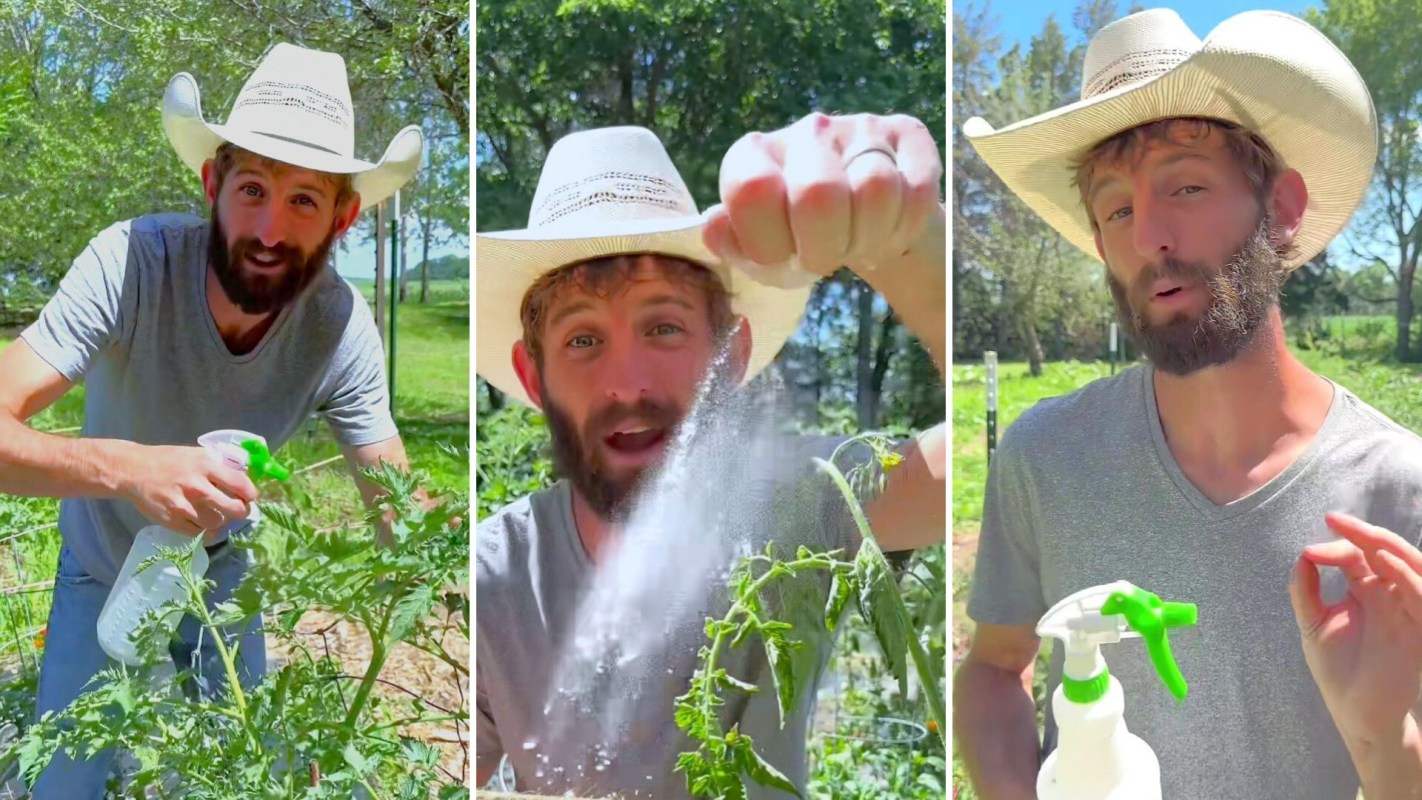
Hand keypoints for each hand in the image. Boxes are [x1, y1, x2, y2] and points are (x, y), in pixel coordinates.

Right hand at [119, 445, 257, 536]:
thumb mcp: (197, 455)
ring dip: (221, 521)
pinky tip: (205, 525)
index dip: (251, 494)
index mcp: (206, 466)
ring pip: (217, 523)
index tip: (250, 497)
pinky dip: (206, 533)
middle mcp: (197, 486)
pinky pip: (199, 534)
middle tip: (238, 510)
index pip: (241, 484)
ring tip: (216, 515)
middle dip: (241, 511)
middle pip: (234, 509)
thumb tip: (245, 478)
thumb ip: (220, 466)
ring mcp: (184, 506)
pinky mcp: (172, 521)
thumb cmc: (169, 461)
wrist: (133, 471)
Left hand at [705, 112, 942, 287]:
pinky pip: (916, 190)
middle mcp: (805, 131)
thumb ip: (733, 244)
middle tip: (825, 261)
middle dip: (824, 248)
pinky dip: (904, 229)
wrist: (862, 219)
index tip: (781, 259)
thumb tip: (714, 224)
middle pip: (819, 193)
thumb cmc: (800, 238)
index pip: (752, 191)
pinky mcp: (907, 135)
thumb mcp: (761, 249)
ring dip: (868, 240)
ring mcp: (859, 128)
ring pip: (876, 190)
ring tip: (858, 246)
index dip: (767, 243)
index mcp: (755, 154)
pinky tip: (889, 234)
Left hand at [1288, 512, 1421, 741]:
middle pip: (1386, 552)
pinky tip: (1387, 565)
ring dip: (1392, 550)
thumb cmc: (1337, 669)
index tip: (1309, 551)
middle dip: (1364, 534)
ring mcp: (1406, 611)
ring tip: (1368, 541)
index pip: (1357, 554)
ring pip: (1411, 567)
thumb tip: (1301, 556)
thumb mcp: (1314, 624)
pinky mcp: (1418, 632)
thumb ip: (1305, 591)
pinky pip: (1420, 596)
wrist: (1357, 714)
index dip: (1338, 544)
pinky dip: (1408, 578)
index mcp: (1365, 590)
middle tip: (1336, 520)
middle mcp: (1388, 595)